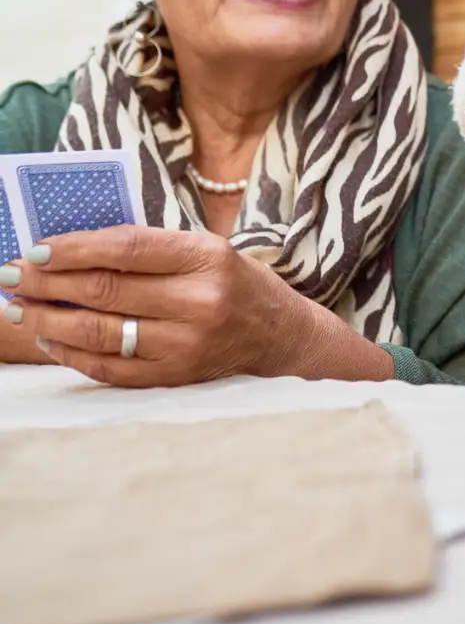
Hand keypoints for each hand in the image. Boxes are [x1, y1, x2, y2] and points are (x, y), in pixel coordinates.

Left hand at [3, 227, 334, 386]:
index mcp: (208, 257)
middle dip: (46, 282)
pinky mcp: (176, 376)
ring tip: (18, 308)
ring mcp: (187, 344)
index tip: (34, 248)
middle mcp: (200, 301)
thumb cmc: (233, 282)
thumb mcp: (204, 249)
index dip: (73, 248)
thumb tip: (65, 251)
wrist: (279, 334)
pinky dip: (70, 353)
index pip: (126, 248)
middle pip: (104, 290)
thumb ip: (145, 249)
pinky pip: (109, 366)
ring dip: (47, 319)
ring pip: (98, 331)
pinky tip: (49, 338)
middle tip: (10, 276)